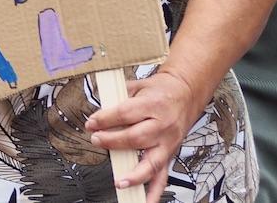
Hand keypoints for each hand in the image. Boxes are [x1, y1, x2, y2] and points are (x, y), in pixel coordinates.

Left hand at [85, 70, 198, 201]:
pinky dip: (154, 192)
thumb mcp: (138, 86)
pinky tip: (144, 201)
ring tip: (120, 181)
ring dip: (134, 174)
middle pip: (136, 137)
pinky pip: (162, 177)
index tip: (91, 123)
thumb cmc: (161, 91)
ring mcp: (168, 142)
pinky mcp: (170, 154)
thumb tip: (98, 110)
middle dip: (113, 141)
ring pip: (151, 162)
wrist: (185, 94)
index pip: (125, 114)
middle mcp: (163, 125)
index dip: (105, 119)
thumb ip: (118, 97)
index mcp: (154, 104)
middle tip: (96, 140)